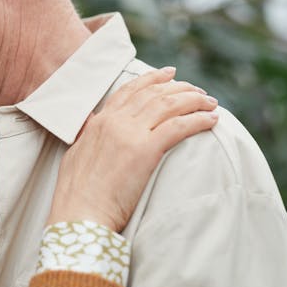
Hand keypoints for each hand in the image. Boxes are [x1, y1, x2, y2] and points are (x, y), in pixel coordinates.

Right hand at [46, 67, 218, 231]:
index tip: (170, 74)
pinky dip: (198, 120)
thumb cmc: (76, 192)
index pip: (129, 90)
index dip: (151, 79)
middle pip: (153, 93)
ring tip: (210, 103)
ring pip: (168, 105)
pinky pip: (178, 127)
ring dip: (194, 100)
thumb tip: (90, 121)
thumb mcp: (75, 154)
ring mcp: (130, 134)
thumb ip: (86, 134)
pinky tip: (212, 120)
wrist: (79, 212)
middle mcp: (114, 121)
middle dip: (180, 87)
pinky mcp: (145, 151)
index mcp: (99, 121)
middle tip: (198, 89)